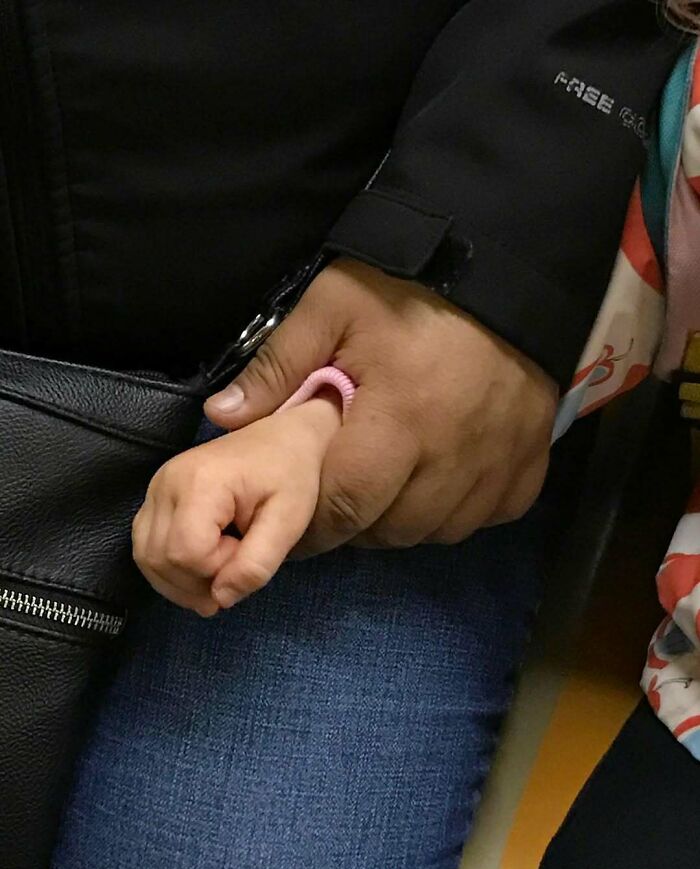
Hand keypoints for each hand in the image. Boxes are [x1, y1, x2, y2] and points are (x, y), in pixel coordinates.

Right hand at [132, 394, 340, 615]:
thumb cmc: (291, 475)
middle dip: (198, 581)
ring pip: (146, 557)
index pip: (186, 554)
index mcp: (200, 482)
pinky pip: (146, 546)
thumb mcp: (288, 522)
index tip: (247, 552)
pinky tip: (203, 565)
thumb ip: (256, 564)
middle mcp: (167, 482)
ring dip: (181, 581)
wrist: (283, 438)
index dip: (216, 571)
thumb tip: (219, 598)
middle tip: (237, 566)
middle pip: (160, 559)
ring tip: (221, 571)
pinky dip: (170, 567)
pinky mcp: (155, 495)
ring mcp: (156, 487)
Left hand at [205, 259, 558, 554]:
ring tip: (386, 490)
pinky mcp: (528, 466)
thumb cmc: (411, 291)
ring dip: (403, 523)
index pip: (346, 505)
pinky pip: (487, 517)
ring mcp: (497, 465)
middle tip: (341, 497)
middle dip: (355, 525)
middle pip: (392, 530)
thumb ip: (277, 366)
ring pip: (438, 531)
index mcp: (398, 421)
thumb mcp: (333, 308)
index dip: (315, 525)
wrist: (505, 275)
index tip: (298, 519)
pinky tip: (440, 484)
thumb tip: (222, 419)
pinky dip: (457, 513)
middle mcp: (452, 456)